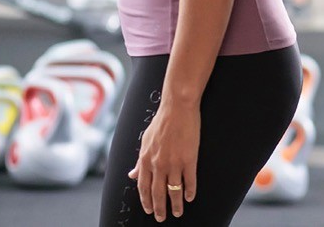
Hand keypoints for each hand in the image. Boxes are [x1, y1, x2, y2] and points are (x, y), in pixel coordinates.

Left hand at [128, 101, 198, 221]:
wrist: (177, 108)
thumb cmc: (161, 122)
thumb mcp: (145, 141)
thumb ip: (140, 160)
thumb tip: (132, 175)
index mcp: (146, 160)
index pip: (144, 187)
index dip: (146, 200)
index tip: (149, 209)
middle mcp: (158, 164)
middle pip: (158, 193)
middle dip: (159, 208)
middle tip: (162, 218)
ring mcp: (174, 163)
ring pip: (174, 190)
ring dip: (176, 204)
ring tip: (178, 212)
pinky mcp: (189, 159)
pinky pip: (189, 180)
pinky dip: (190, 191)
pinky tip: (190, 197)